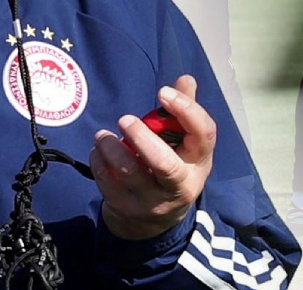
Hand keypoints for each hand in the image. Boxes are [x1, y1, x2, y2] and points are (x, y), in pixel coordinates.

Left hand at [90, 75, 215, 239]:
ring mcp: (152, 201)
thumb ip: (185, 111)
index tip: (163, 91)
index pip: (203, 135)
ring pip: (129, 172)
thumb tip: (185, 79)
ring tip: (102, 135)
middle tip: (124, 119)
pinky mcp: (126, 209)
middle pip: (164, 163)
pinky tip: (98, 151)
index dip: (186, 111)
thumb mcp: (186, 146)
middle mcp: (179, 186)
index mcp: (198, 163)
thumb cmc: (173, 168)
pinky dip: (99, 162)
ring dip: (111, 147)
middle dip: (142, 137)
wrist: (154, 223)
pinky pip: (107, 182)